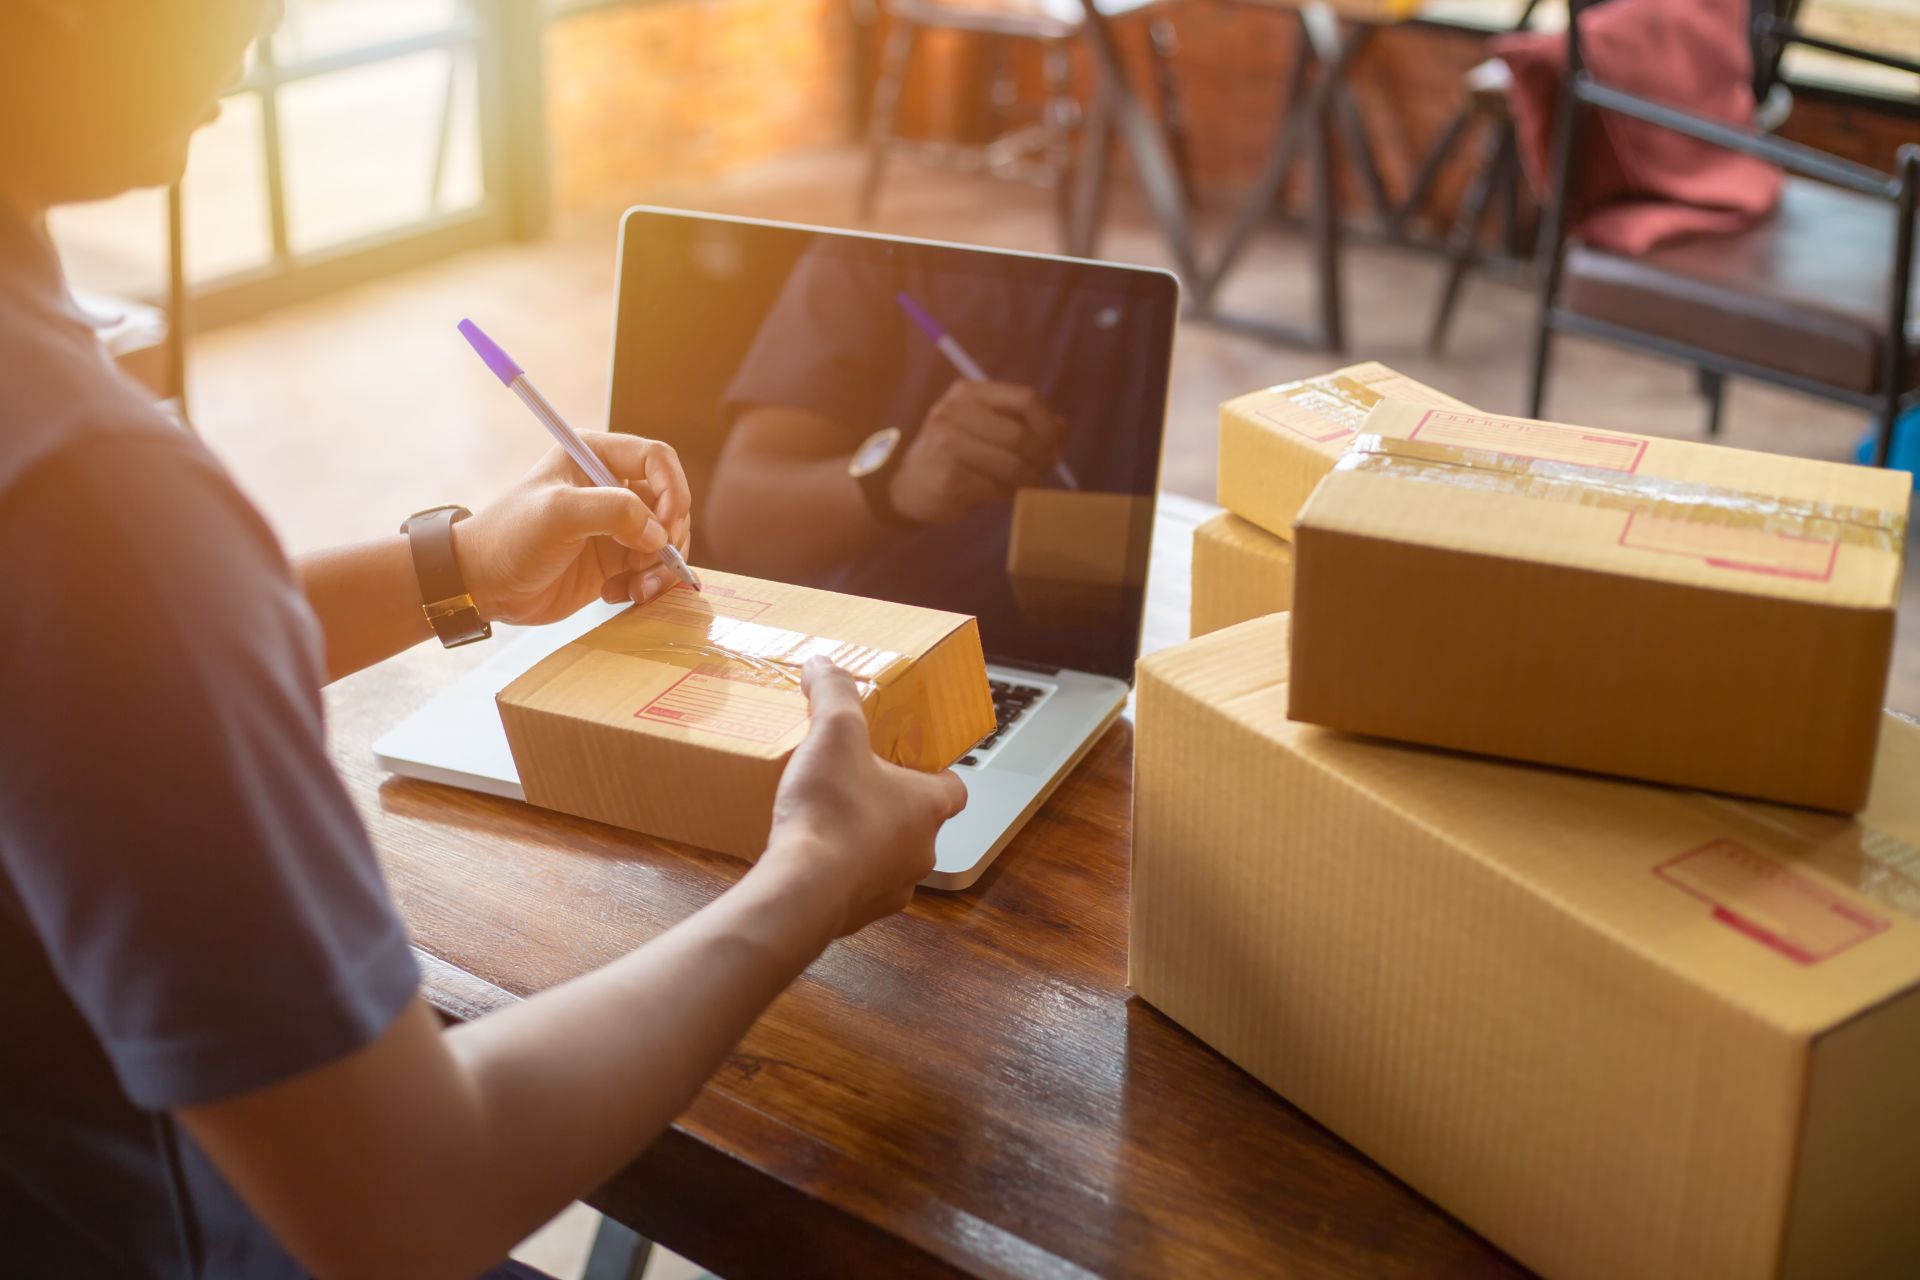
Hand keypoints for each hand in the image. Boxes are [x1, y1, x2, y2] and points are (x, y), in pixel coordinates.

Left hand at [455, 433, 692, 626]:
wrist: (484, 585)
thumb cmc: (511, 538)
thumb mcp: (558, 514)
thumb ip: (613, 511)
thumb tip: (659, 533)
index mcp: (596, 456)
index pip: (657, 459)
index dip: (672, 490)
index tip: (666, 525)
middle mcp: (611, 487)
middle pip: (671, 504)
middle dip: (669, 538)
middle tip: (647, 563)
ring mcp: (617, 525)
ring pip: (668, 541)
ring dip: (661, 568)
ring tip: (636, 589)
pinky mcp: (616, 559)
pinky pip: (654, 569)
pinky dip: (648, 585)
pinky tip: (618, 595)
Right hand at [757, 659, 968, 935]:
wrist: (802, 890)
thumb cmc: (832, 811)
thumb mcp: (834, 733)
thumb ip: (834, 692)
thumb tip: (823, 664)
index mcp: (929, 806)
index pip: (953, 788)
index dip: (932, 772)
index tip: (905, 760)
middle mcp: (921, 852)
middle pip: (915, 822)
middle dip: (886, 804)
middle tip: (852, 783)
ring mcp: (891, 888)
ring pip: (884, 858)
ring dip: (861, 841)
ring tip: (823, 819)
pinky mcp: (857, 915)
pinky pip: (852, 887)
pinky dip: (836, 872)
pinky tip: (806, 855)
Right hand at [889, 380, 1065, 524]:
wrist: (907, 485)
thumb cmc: (953, 453)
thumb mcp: (982, 426)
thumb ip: (1020, 421)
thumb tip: (1062, 428)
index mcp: (968, 392)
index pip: (1025, 399)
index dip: (1049, 423)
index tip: (1056, 444)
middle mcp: (954, 412)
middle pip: (1021, 434)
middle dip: (1042, 457)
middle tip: (1045, 470)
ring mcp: (947, 445)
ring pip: (1012, 464)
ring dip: (1029, 479)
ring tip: (1028, 483)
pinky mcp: (949, 478)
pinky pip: (998, 488)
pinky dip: (1010, 494)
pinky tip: (1005, 493)